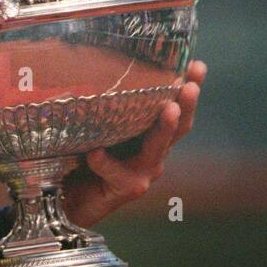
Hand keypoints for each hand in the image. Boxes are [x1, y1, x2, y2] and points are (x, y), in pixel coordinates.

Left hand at [62, 61, 206, 229]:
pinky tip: (95, 152)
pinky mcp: (127, 190)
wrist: (68, 201)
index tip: (198, 65)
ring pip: (158, 149)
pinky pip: (116, 171)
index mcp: (150, 136)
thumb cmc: (81, 161)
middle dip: (187, 103)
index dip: (189, 87)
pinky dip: (104, 161)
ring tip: (169, 110)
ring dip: (165, 128)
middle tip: (192, 84)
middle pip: (178, 127)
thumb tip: (96, 65)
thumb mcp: (95, 127)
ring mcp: (143, 173)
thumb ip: (104, 107)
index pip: (175, 107)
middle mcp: (153, 154)